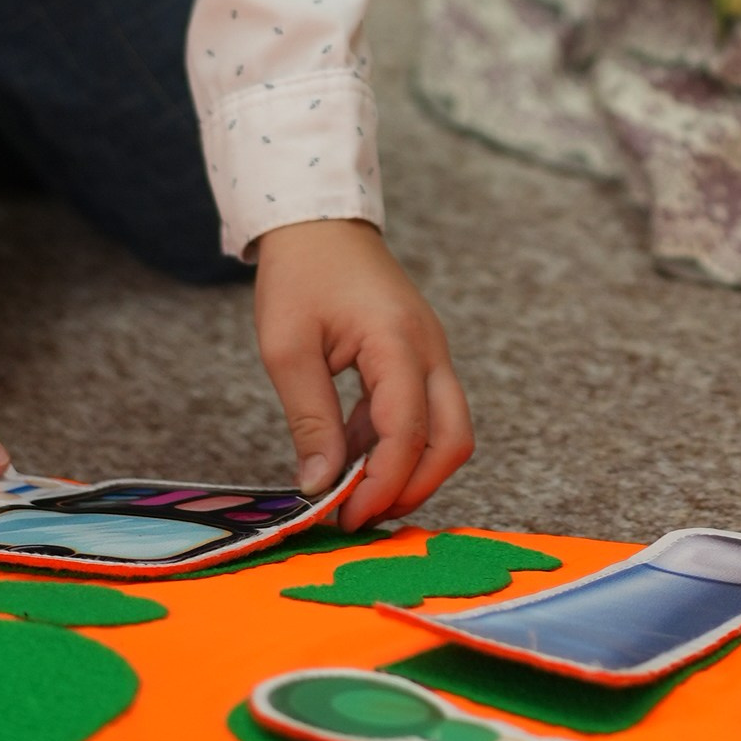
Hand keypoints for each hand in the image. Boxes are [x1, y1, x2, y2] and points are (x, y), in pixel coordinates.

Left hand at [255, 218, 472, 528]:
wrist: (320, 223)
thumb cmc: (300, 275)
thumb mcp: (288, 349)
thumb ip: (310, 420)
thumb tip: (320, 487)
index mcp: (397, 341)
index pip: (408, 431)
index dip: (382, 484)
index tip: (345, 517)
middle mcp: (429, 349)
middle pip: (453, 438)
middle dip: (414, 487)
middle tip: (361, 515)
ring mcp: (431, 351)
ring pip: (448, 430)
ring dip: (410, 468)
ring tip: (353, 490)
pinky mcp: (421, 356)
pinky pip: (426, 412)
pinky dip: (399, 443)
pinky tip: (352, 453)